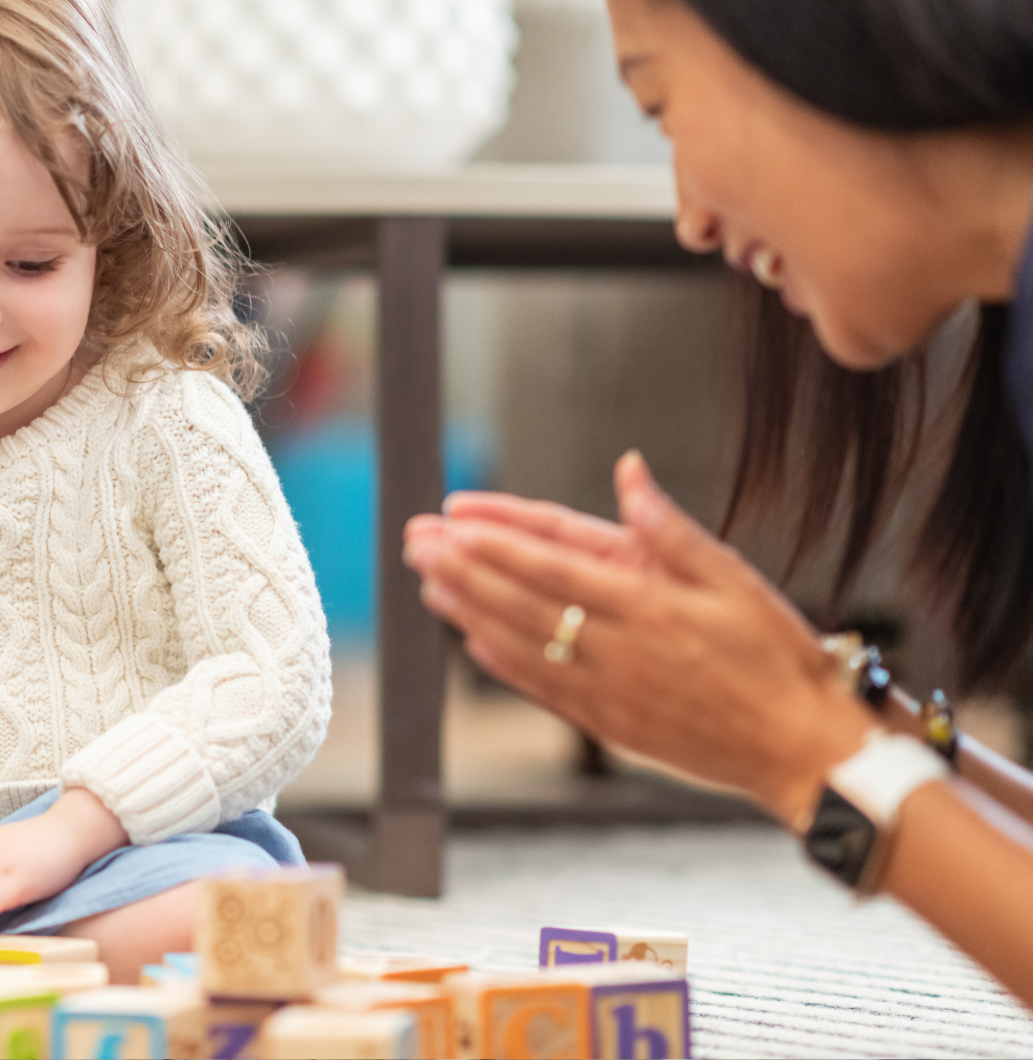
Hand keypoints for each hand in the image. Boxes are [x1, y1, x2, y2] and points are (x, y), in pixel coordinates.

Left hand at [405, 451, 876, 825]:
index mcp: (648, 605)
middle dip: (463, 569)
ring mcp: (608, 691)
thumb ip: (671, 529)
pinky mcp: (609, 723)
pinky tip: (472, 641)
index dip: (498, 541)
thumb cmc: (777, 656)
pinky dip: (503, 664)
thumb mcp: (736, 579)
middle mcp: (617, 649)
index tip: (455, 520)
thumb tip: (629, 470)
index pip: (552, 564)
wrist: (802, 748)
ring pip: (520, 646)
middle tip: (417, 542)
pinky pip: (543, 689)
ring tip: (427, 583)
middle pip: (521, 602)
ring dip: (468, 612)